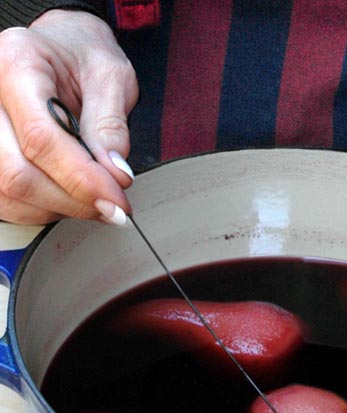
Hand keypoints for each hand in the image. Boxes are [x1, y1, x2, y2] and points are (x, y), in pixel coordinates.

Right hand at [0, 10, 137, 223]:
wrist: (62, 49)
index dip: (83, 179)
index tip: (117, 200)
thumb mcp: (111, 78)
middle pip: (18, 174)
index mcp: (16, 64)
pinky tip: (71, 200)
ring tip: (96, 202)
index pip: (41, 138)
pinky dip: (42, 209)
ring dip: (60, 209)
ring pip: (8, 193)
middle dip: (74, 201)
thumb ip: (111, 126)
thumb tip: (115, 175)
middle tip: (114, 208)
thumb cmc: (83, 58)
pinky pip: (5, 199)